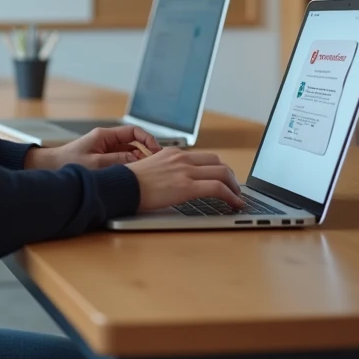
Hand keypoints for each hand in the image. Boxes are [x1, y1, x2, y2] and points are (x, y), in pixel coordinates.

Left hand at [23, 126, 161, 170]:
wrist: (51, 168)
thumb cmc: (68, 163)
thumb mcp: (96, 163)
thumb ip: (118, 161)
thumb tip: (138, 160)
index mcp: (105, 136)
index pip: (133, 132)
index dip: (147, 139)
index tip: (156, 150)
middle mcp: (107, 141)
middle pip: (134, 143)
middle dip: (146, 151)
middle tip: (156, 164)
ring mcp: (106, 150)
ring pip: (129, 153)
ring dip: (139, 160)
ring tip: (147, 171)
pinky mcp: (104, 159)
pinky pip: (122, 160)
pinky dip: (130, 166)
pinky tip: (134, 175)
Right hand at [125, 148, 243, 211]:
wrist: (121, 187)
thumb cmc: (130, 184)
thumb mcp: (150, 169)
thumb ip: (166, 172)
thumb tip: (175, 183)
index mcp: (172, 154)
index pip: (204, 157)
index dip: (219, 169)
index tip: (223, 179)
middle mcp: (181, 158)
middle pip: (217, 162)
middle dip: (229, 176)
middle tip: (233, 188)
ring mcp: (185, 171)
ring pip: (222, 173)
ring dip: (233, 186)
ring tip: (236, 198)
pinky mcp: (186, 186)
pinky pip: (218, 188)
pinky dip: (231, 196)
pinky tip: (235, 204)